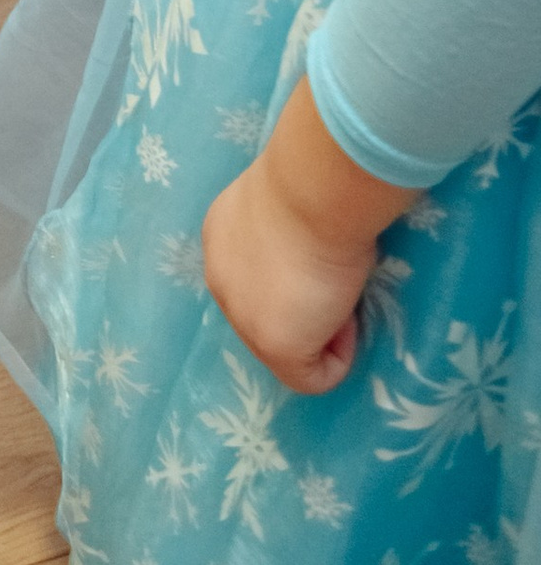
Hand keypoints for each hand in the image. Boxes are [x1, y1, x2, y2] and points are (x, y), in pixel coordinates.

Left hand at [203, 127, 382, 395]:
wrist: (313, 191)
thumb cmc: (311, 185)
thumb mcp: (287, 210)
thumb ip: (284, 238)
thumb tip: (313, 261)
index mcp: (221, 240)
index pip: (256, 279)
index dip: (295, 278)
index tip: (322, 258)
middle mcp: (220, 279)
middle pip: (266, 317)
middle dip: (306, 311)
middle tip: (335, 283)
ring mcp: (242, 318)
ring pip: (288, 351)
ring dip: (322, 333)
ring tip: (340, 295)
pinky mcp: (275, 347)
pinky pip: (312, 378)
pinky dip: (338, 359)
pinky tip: (345, 318)